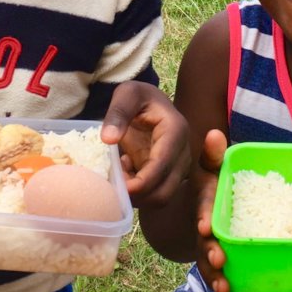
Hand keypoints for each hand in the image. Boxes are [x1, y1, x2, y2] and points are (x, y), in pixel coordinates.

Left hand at [100, 81, 189, 206]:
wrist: (149, 102)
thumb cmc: (138, 96)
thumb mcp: (127, 94)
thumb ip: (118, 113)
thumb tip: (108, 139)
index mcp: (176, 132)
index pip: (163, 166)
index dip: (142, 183)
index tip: (120, 188)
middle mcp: (183, 153)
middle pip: (166, 190)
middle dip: (139, 196)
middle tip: (113, 186)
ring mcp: (177, 167)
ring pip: (161, 197)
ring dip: (137, 196)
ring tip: (118, 175)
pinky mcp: (168, 175)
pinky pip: (154, 194)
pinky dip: (137, 192)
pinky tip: (124, 172)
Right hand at [195, 129, 228, 291]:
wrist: (201, 206)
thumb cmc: (211, 185)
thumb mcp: (210, 169)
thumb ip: (213, 155)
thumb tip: (215, 133)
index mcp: (203, 203)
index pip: (203, 210)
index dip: (204, 217)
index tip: (206, 226)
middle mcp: (202, 227)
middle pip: (204, 240)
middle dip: (210, 250)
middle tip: (218, 257)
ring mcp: (207, 246)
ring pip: (208, 262)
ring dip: (215, 274)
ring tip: (225, 287)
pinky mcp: (215, 261)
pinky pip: (216, 275)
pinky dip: (222, 286)